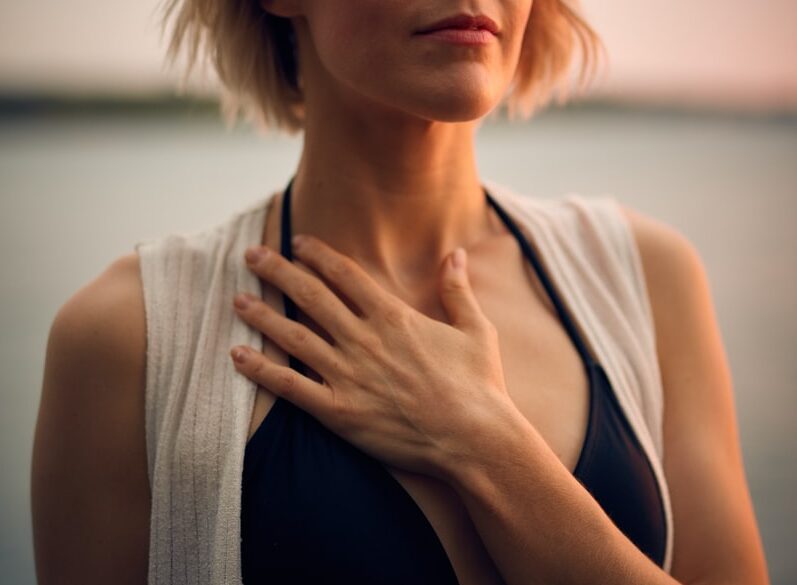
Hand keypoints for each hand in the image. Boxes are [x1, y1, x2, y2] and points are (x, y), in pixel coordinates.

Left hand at [230, 235, 513, 479]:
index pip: (345, 274)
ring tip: (237, 299)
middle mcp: (364, 339)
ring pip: (294, 336)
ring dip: (262, 315)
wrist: (474, 439)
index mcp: (393, 317)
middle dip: (278, 271)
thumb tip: (456, 253)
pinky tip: (237, 355)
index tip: (297, 242)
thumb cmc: (479, 385)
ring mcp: (348, 375)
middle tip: (251, 255)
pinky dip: (261, 370)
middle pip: (310, 295)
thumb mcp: (476, 329)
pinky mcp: (339, 411)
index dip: (317, 255)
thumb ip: (458, 289)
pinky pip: (290, 387)